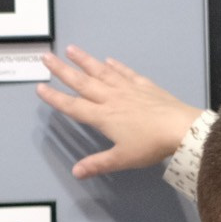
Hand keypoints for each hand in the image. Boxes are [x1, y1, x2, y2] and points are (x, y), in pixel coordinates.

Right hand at [36, 45, 200, 178]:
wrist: (180, 128)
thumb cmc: (150, 145)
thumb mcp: (122, 159)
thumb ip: (98, 163)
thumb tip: (76, 172)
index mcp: (103, 117)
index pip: (73, 106)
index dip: (55, 98)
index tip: (40, 87)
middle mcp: (111, 98)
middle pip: (82, 82)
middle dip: (62, 70)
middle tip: (46, 57)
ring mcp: (128, 89)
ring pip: (101, 72)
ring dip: (85, 60)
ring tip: (71, 49)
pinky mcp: (144, 85)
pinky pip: (126, 73)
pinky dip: (115, 66)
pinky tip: (108, 60)